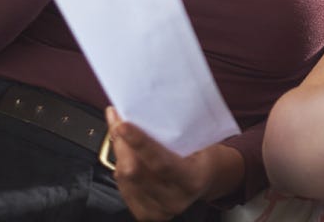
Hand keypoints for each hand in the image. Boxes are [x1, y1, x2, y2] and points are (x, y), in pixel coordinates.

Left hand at [105, 107, 240, 220]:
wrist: (206, 179)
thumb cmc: (202, 156)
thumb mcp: (199, 142)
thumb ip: (175, 132)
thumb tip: (144, 112)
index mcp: (192, 181)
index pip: (161, 164)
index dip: (139, 143)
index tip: (123, 124)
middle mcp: (174, 199)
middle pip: (135, 172)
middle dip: (122, 144)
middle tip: (117, 121)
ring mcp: (158, 209)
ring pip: (124, 178)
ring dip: (119, 152)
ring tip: (120, 133)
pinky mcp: (144, 212)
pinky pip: (122, 186)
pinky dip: (120, 165)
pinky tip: (125, 153)